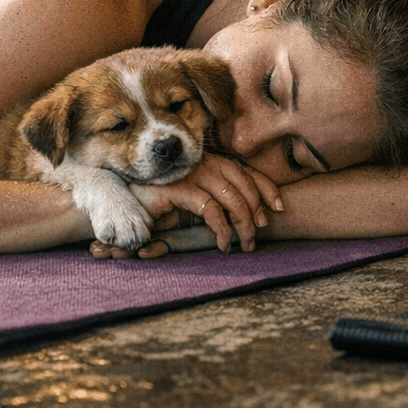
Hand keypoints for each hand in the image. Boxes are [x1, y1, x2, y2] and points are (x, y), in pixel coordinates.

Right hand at [101, 154, 284, 256]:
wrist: (128, 197)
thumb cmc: (164, 198)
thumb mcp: (196, 196)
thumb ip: (217, 198)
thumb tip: (248, 215)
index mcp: (213, 162)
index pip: (248, 172)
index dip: (267, 189)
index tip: (280, 207)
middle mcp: (206, 164)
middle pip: (246, 185)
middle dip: (257, 212)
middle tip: (259, 233)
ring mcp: (193, 174)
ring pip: (233, 199)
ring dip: (243, 226)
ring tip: (245, 244)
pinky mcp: (181, 189)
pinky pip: (212, 210)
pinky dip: (222, 230)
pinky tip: (223, 243)